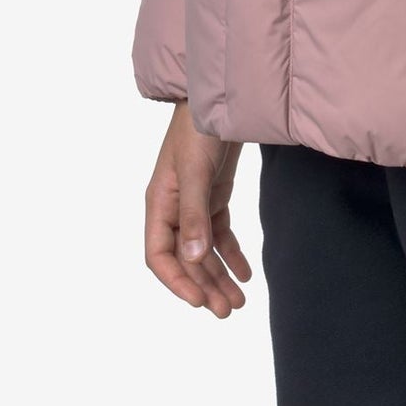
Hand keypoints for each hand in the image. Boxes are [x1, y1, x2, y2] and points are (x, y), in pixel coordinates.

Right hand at [144, 102, 252, 315]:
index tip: (199, 302)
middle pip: (185, 259)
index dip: (177, 282)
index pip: (159, 256)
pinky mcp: (214, 195)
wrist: (219, 95)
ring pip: (204, 251)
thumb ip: (194, 215)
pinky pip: (219, 234)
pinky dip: (231, 254)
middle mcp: (174, 208)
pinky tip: (246, 273)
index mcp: (159, 204)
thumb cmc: (199, 128)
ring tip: (240, 301)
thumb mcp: (195, 171)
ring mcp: (194, 203)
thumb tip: (192, 259)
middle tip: (228, 310)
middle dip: (204, 286)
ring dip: (219, 276)